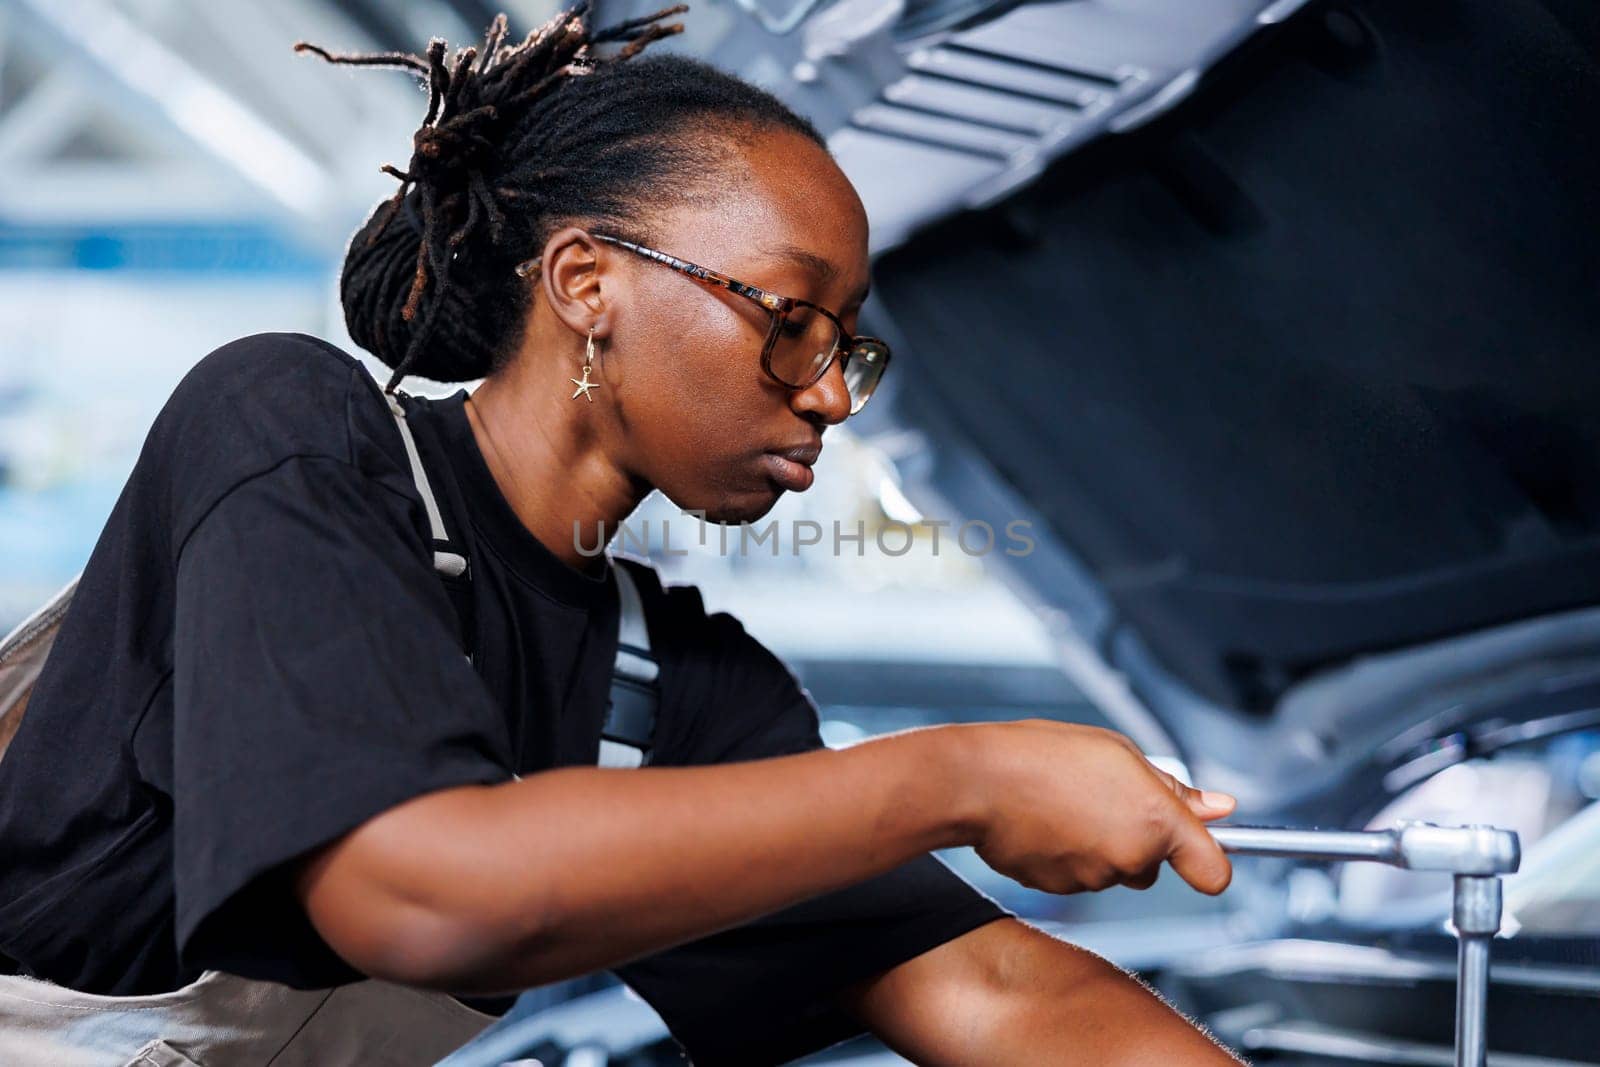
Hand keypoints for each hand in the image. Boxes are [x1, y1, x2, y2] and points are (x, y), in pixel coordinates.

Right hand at [958, 719, 1234, 895]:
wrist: (978, 781)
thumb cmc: (1042, 756)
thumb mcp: (1119, 752)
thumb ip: (1174, 787)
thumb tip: (1218, 807)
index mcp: (1156, 820)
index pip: (1214, 871)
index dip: (1213, 862)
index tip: (1206, 850)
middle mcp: (1131, 858)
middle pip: (1153, 865)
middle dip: (1136, 838)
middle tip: (1103, 797)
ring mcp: (1095, 879)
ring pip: (1112, 870)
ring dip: (1098, 843)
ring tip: (1065, 803)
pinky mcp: (1061, 891)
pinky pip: (1077, 875)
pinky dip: (1067, 856)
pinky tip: (1046, 823)